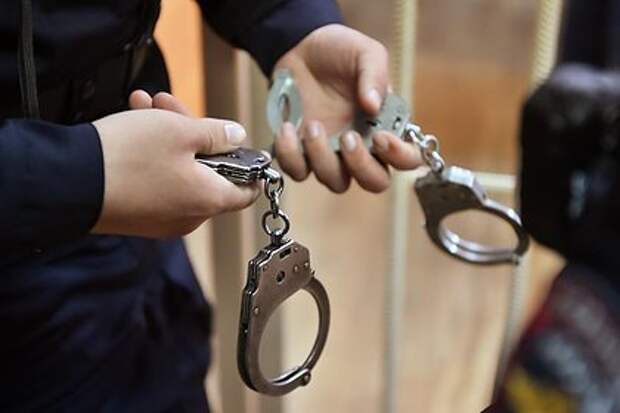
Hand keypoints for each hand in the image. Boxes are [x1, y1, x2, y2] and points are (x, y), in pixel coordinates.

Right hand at [91, 91, 259, 237]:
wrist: (70, 183)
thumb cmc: (130, 157)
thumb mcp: (181, 132)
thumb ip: (217, 134)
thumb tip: (237, 136)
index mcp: (210, 200)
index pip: (247, 192)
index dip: (250, 166)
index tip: (241, 145)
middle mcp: (190, 217)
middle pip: (208, 172)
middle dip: (194, 134)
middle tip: (173, 105)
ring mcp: (162, 220)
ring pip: (179, 172)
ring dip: (168, 137)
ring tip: (146, 104)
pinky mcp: (138, 216)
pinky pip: (157, 183)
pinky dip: (152, 156)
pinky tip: (134, 122)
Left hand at [273, 24, 420, 192]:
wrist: (300, 47)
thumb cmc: (339, 52)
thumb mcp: (365, 53)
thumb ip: (375, 75)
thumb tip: (373, 105)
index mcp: (385, 126)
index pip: (406, 158)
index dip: (400, 157)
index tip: (381, 136)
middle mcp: (362, 146)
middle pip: (374, 182)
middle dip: (362, 167)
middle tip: (348, 138)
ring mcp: (331, 153)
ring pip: (336, 182)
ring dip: (323, 160)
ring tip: (312, 126)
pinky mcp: (301, 153)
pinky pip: (297, 171)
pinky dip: (290, 155)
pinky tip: (288, 128)